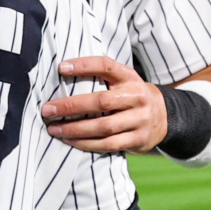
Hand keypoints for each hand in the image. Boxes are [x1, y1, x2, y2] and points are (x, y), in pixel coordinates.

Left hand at [42, 56, 166, 154]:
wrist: (163, 117)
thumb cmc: (129, 95)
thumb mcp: (122, 79)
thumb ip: (101, 73)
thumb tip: (65, 67)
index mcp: (129, 77)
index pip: (106, 66)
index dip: (84, 65)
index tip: (61, 68)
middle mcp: (137, 97)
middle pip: (101, 102)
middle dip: (71, 106)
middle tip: (47, 109)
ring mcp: (140, 120)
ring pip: (103, 126)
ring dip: (75, 129)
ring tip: (54, 129)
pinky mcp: (138, 140)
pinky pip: (108, 144)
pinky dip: (86, 144)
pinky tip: (70, 141)